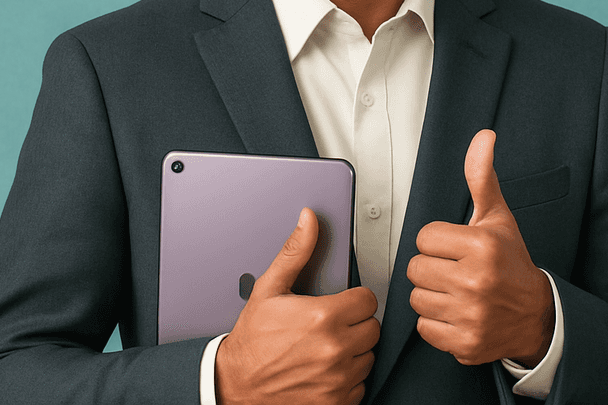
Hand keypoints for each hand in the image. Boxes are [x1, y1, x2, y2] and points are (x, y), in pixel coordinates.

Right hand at [215, 207, 378, 404]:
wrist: (235, 385)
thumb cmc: (252, 338)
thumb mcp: (269, 288)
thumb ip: (296, 251)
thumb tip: (308, 220)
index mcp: (323, 316)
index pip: (368, 299)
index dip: (354, 298)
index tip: (341, 302)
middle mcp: (335, 350)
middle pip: (372, 328)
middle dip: (355, 323)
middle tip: (332, 323)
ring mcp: (337, 380)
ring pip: (368, 356)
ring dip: (353, 351)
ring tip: (326, 346)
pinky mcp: (336, 403)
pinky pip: (360, 386)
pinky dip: (347, 379)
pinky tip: (326, 368)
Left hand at [407, 129, 554, 366]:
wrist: (536, 316)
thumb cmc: (510, 261)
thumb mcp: (497, 216)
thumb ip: (481, 176)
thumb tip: (484, 136)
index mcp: (481, 246)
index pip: (424, 237)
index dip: (438, 241)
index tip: (457, 247)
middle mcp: (475, 281)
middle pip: (415, 267)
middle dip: (432, 267)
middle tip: (454, 269)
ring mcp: (470, 315)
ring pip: (416, 297)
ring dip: (431, 294)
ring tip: (455, 291)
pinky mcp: (465, 344)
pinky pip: (424, 328)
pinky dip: (436, 323)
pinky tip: (457, 313)